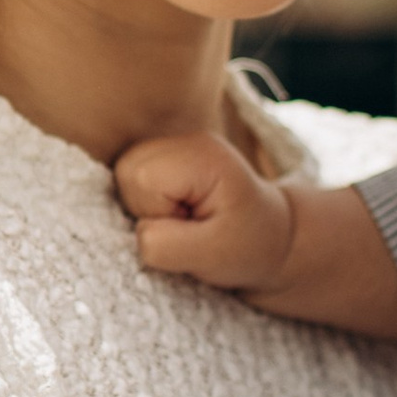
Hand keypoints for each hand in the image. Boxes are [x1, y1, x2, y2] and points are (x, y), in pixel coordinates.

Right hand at [116, 129, 293, 289]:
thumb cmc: (247, 246)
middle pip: (126, 169)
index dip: (156, 213)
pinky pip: (133, 177)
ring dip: (146, 205)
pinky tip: (178, 209)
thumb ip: (165, 246)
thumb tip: (135, 232)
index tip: (193, 226)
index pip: (141, 178)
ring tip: (184, 218)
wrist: (272, 237)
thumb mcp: (212, 256)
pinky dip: (147, 200)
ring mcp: (178, 144)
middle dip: (146, 207)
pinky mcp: (169, 156)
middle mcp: (188, 140)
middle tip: (187, 223)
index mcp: (203, 155)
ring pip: (125, 173)